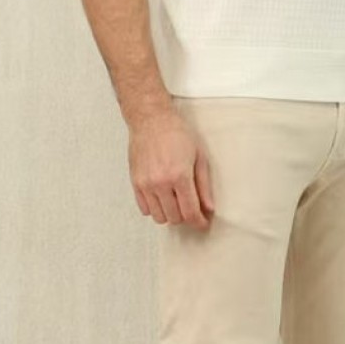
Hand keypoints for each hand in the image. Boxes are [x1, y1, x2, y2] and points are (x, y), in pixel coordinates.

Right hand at [128, 107, 214, 228]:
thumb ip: (204, 185)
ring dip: (170, 214)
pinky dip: (156, 209)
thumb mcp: (199, 157)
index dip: (199, 222)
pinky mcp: (135, 183)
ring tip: (177, 202)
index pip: (190, 212)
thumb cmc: (177, 133)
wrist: (151, 120)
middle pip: (175, 218)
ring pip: (159, 217)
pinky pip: (145, 209)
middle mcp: (160, 183)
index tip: (203, 223)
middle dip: (186, 217)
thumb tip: (208, 208)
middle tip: (192, 208)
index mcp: (179, 176)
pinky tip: (163, 198)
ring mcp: (145, 184)